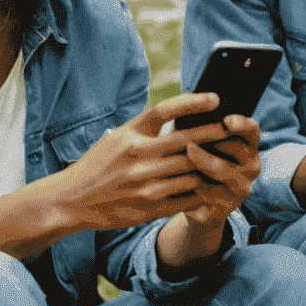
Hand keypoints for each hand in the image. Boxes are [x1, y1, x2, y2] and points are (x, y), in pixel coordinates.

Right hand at [61, 91, 236, 231]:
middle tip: (233, 127)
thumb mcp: (116, 139)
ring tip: (230, 156)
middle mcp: (138, 157)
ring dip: (212, 164)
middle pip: (187, 140)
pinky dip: (202, 191)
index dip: (193, 102)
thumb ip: (144, 129)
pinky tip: (214, 185)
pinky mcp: (149, 207)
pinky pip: (186, 198)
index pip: (166, 111)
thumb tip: (179, 112)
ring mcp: (144, 184)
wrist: (71, 201)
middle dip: (214, 133)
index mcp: (130, 135)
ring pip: (191, 171)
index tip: (215, 98)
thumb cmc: (98, 165)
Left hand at [177, 113, 261, 230]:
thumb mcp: (200, 144)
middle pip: (240, 152)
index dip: (242, 124)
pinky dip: (194, 190)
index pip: (252, 130)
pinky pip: (210, 198)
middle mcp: (251, 167)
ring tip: (183, 159)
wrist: (195, 203)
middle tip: (189, 146)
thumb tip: (187, 104)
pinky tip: (179, 185)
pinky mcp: (226, 210)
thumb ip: (199, 127)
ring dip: (202, 165)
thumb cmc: (197, 162)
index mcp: (248, 146)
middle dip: (216, 146)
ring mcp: (241, 189)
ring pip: (224, 174)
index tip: (226, 121)